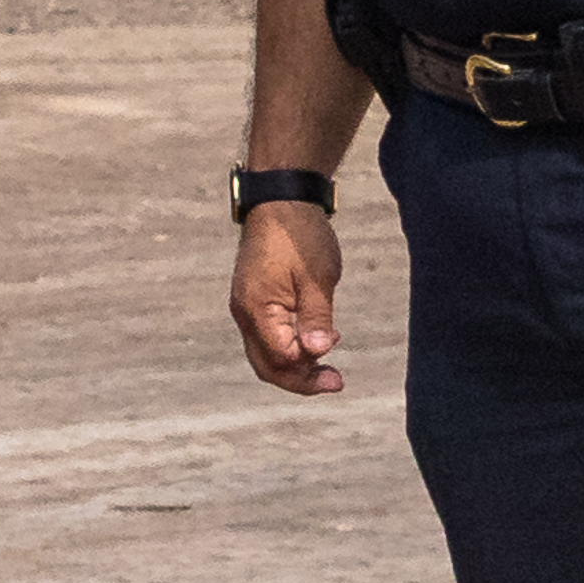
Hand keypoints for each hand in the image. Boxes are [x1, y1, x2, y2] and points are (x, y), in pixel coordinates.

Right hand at [232, 196, 345, 395]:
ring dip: (296, 363)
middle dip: (299, 379)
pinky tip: (316, 336)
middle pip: (267, 365)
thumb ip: (316, 318)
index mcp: (257, 309)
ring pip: (266, 353)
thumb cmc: (299, 236)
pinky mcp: (254, 298)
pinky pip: (268, 335)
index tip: (338, 374)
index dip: (308, 372)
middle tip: (335, 382)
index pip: (280, 360)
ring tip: (329, 360)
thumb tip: (318, 351)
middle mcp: (244, 313)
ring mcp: (246, 306)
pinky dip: (290, 345)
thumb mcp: (317, 278)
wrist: (280, 201)